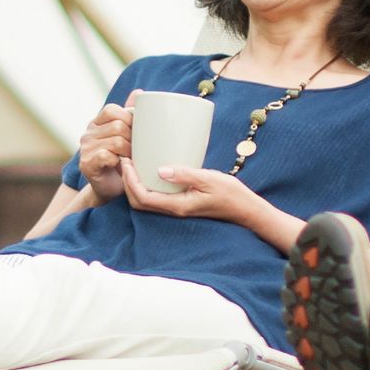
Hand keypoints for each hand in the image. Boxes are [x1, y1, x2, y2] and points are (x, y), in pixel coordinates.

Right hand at [75, 97, 135, 198]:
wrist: (111, 189)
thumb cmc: (123, 161)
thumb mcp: (127, 136)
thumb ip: (130, 115)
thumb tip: (140, 92)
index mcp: (97, 123)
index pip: (112, 110)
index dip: (129, 118)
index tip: (138, 132)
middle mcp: (88, 133)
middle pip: (118, 125)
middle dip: (133, 138)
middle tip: (138, 149)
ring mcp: (85, 149)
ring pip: (116, 141)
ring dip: (129, 151)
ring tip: (132, 158)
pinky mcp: (86, 164)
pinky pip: (107, 155)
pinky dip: (119, 161)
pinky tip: (122, 166)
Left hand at [120, 159, 261, 227]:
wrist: (244, 208)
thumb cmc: (230, 194)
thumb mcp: (209, 179)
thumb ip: (185, 174)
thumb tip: (160, 169)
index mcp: (177, 205)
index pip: (143, 197)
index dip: (130, 181)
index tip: (127, 162)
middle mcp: (173, 209)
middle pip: (139, 202)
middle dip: (127, 183)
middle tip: (125, 160)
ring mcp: (176, 207)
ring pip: (146, 200)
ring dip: (135, 184)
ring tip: (133, 163)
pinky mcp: (180, 202)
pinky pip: (156, 196)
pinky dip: (146, 184)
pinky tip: (150, 169)